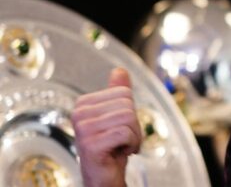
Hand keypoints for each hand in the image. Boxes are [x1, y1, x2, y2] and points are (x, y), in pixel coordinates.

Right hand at [72, 67, 142, 186]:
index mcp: (84, 103)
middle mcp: (79, 114)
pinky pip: (125, 133)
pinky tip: (120, 153)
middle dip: (134, 124)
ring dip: (134, 136)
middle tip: (122, 139)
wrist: (104, 176)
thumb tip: (120, 70)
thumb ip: (118, 92)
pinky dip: (131, 144)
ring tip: (121, 146)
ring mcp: (83, 129)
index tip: (119, 127)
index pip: (124, 92)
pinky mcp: (90, 144)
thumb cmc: (111, 146)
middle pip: (127, 104)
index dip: (131, 112)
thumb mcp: (117, 116)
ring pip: (128, 118)